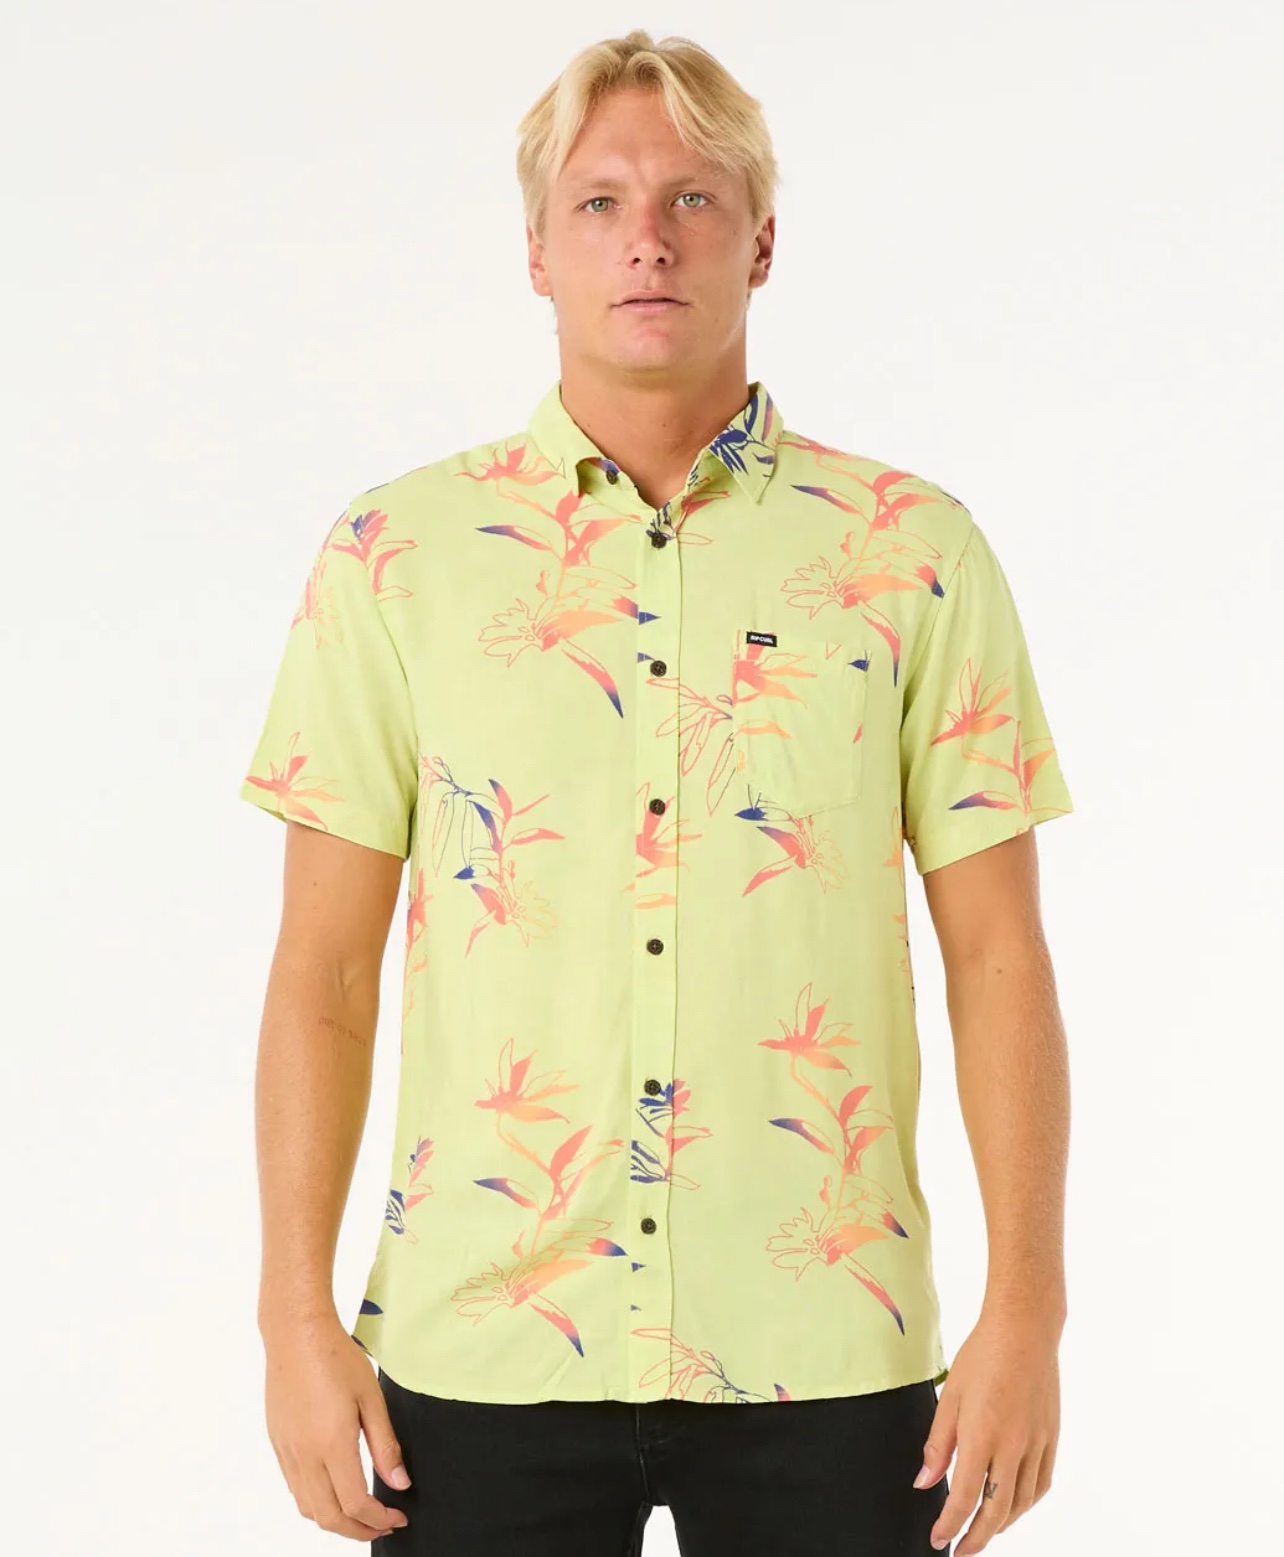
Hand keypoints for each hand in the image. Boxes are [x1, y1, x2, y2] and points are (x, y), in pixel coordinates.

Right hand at [262, 1311, 411, 1541]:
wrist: (295, 1334)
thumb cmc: (337, 1357)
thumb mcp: (371, 1397)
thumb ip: (385, 1445)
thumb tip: (400, 1483)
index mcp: (331, 1444)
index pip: (355, 1503)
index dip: (378, 1519)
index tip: (398, 1517)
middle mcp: (305, 1455)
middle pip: (328, 1517)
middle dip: (358, 1530)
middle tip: (383, 1524)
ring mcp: (287, 1451)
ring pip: (308, 1507)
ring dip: (335, 1520)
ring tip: (362, 1513)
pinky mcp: (277, 1443)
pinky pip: (295, 1488)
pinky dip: (316, 1502)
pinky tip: (334, 1489)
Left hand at [913, 1307, 1061, 1553]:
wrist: (1025, 1330)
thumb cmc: (982, 1355)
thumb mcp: (950, 1396)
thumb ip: (938, 1444)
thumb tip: (924, 1482)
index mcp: (982, 1436)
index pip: (964, 1498)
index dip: (950, 1526)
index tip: (939, 1541)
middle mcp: (1013, 1447)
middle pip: (996, 1512)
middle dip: (976, 1538)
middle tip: (961, 1551)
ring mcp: (1037, 1445)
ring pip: (1021, 1503)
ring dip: (1001, 1525)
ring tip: (983, 1531)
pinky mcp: (1051, 1438)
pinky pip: (1040, 1485)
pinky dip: (1025, 1504)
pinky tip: (1013, 1506)